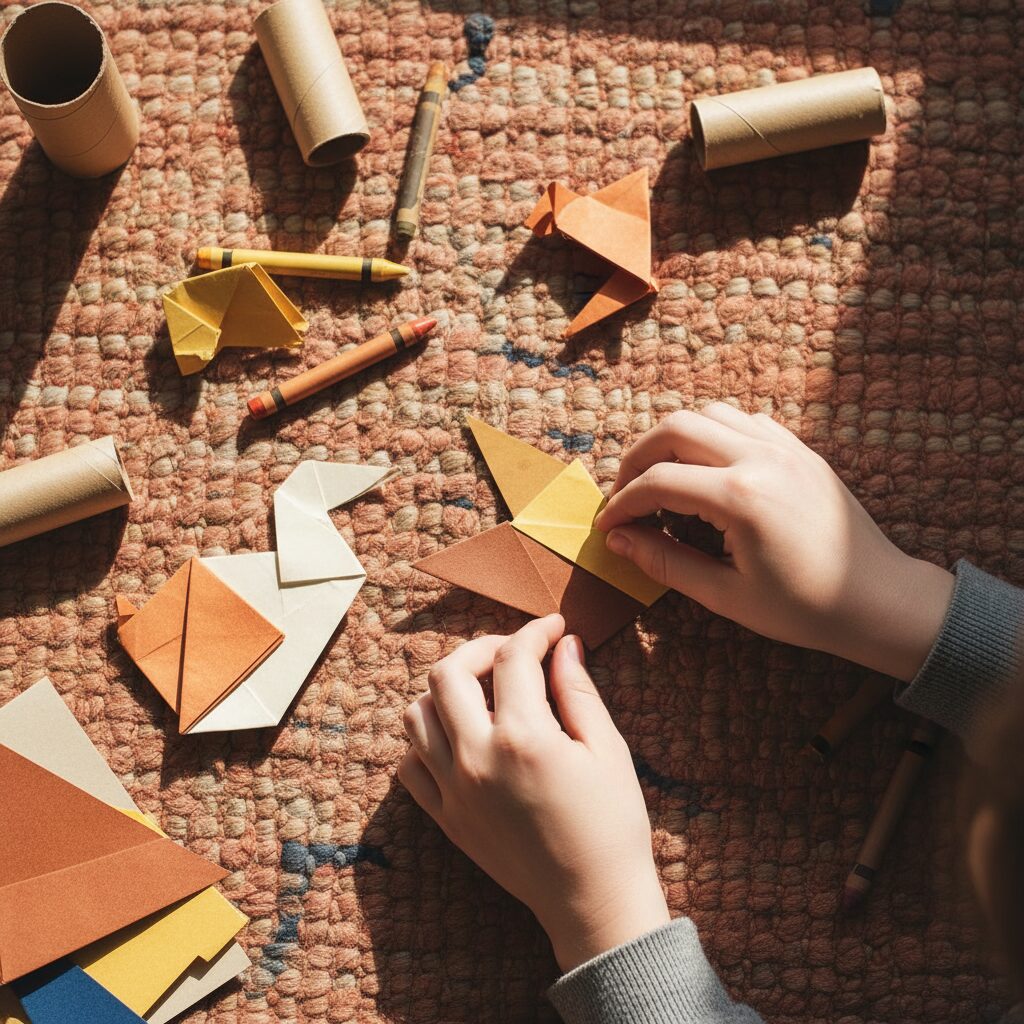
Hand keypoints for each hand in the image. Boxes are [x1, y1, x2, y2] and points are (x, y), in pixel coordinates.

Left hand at [397, 614, 668, 971]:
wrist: (592, 903)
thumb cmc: (611, 826)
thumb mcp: (608, 750)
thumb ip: (578, 691)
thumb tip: (564, 645)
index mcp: (523, 737)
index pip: (513, 657)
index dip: (535, 632)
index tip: (553, 629)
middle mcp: (476, 758)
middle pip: (448, 674)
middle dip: (480, 648)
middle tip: (513, 652)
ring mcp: (454, 790)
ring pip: (417, 715)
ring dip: (446, 692)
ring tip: (483, 694)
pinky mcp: (446, 818)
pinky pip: (410, 765)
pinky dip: (426, 741)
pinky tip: (461, 738)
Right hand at [595, 405, 953, 681]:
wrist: (880, 600)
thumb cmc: (805, 609)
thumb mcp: (726, 595)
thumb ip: (665, 562)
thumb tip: (618, 541)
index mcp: (740, 497)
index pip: (657, 482)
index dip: (622, 503)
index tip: (607, 527)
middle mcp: (760, 458)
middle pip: (675, 428)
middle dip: (638, 458)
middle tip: (626, 494)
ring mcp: (785, 448)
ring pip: (709, 413)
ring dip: (674, 439)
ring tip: (662, 477)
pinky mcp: (801, 450)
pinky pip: (745, 421)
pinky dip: (713, 434)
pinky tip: (707, 470)